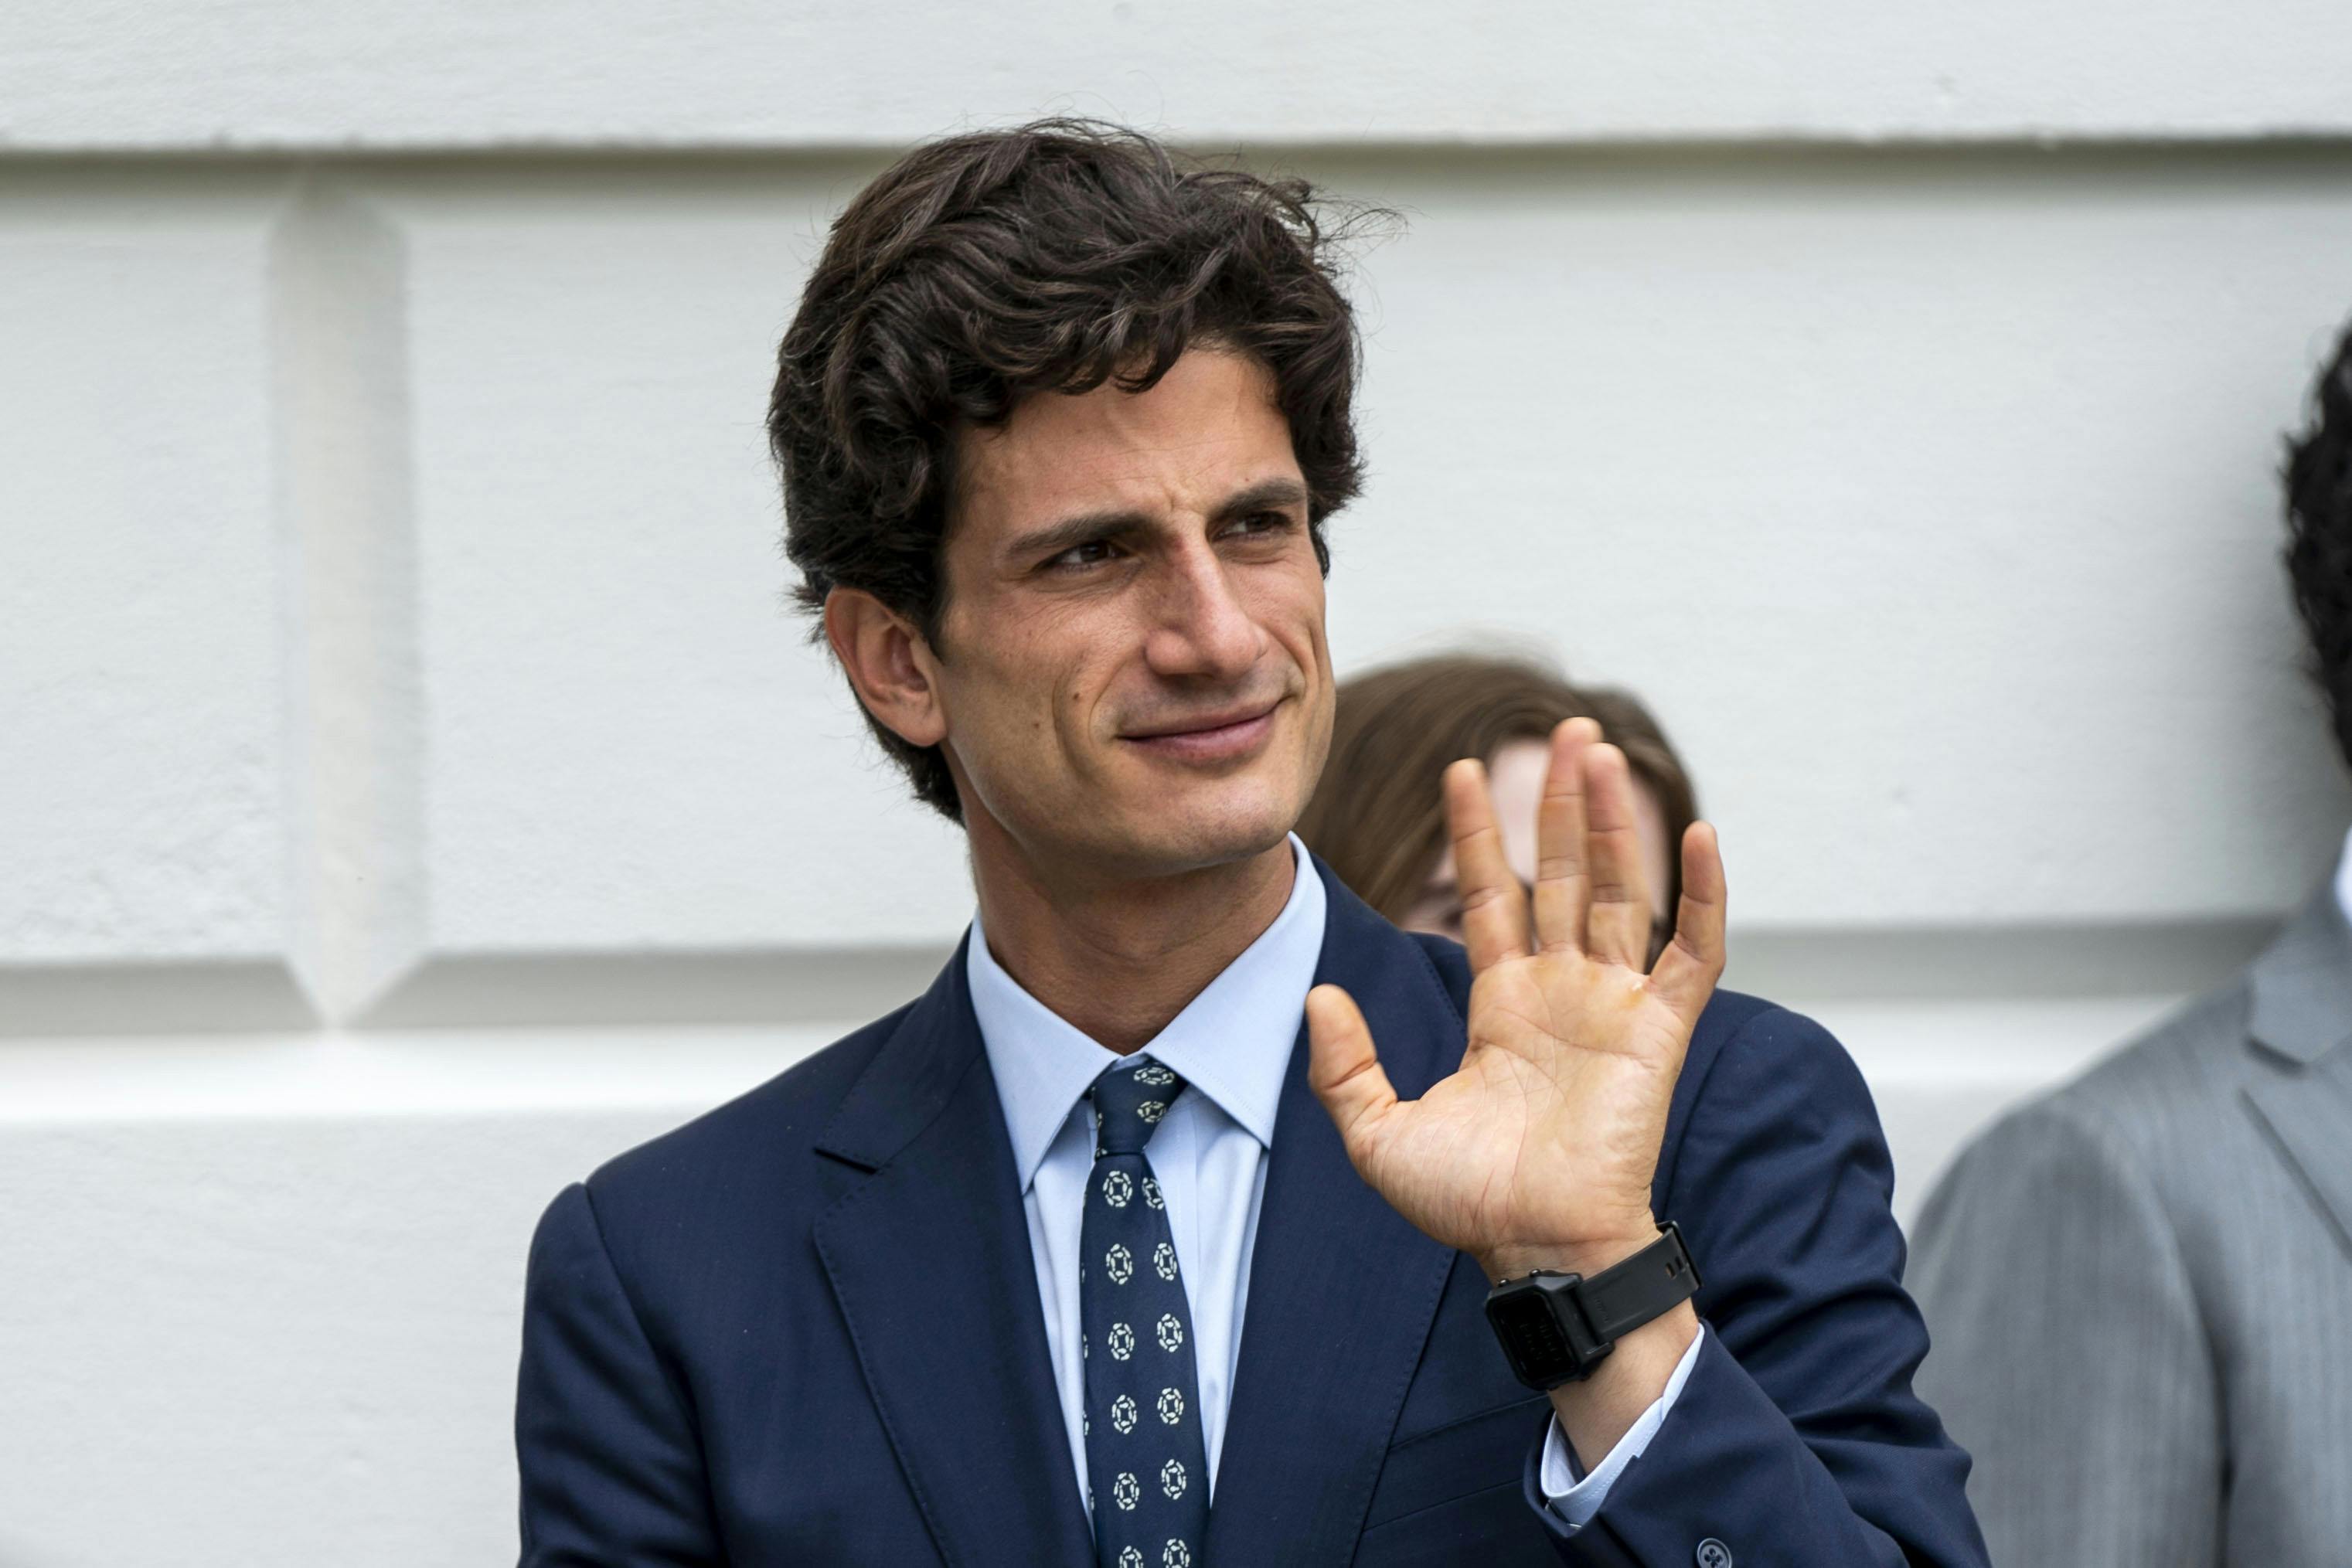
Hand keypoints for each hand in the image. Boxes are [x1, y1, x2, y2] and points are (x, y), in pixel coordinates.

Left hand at [1306, 717, 1727, 1283]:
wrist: (1534, 1252)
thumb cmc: (1467, 1205)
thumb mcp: (1377, 1131)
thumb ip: (1344, 1063)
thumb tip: (1317, 994)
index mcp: (1503, 1004)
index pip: (1492, 897)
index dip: (1479, 836)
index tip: (1462, 769)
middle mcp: (1562, 991)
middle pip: (1564, 873)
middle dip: (1560, 802)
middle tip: (1565, 728)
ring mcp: (1614, 1006)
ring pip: (1620, 890)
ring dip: (1616, 821)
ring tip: (1601, 751)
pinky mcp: (1659, 1032)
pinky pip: (1693, 951)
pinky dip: (1703, 894)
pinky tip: (1701, 833)